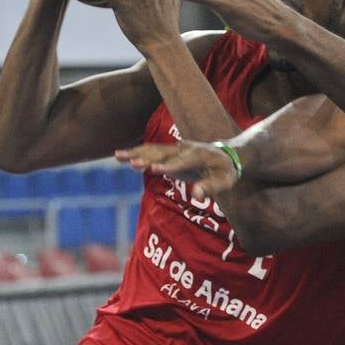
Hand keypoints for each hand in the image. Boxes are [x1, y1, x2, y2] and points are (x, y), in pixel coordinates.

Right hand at [117, 140, 239, 196]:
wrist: (227, 155)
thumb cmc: (226, 172)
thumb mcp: (225, 182)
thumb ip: (211, 187)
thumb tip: (196, 195)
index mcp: (199, 155)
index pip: (182, 162)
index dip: (169, 166)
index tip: (154, 170)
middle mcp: (184, 149)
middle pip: (162, 153)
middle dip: (146, 158)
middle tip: (131, 163)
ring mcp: (175, 149)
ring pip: (153, 150)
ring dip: (135, 152)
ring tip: (117, 155)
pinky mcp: (169, 152)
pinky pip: (150, 151)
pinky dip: (136, 153)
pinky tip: (120, 157)